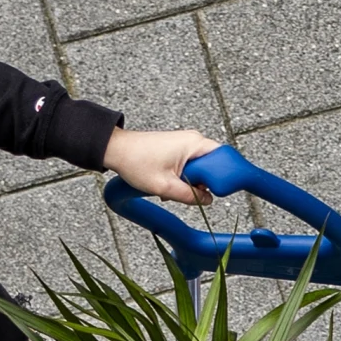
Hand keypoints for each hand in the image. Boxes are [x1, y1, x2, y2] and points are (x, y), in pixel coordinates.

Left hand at [103, 127, 218, 199]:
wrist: (115, 150)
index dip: (222, 177)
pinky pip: (191, 163)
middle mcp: (194, 139)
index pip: (225, 159)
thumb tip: (207, 201)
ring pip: (201, 166)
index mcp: (196, 144)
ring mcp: (186, 142)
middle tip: (188, 190)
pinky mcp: (178, 146)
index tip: (212, 190)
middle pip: (213, 164)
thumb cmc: (135, 161)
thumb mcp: (165, 186)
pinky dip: (184, 175)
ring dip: (191, 180)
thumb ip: (191, 196)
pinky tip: (170, 182)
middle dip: (203, 181)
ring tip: (173, 187)